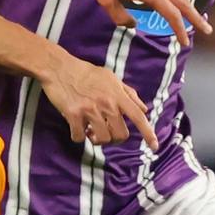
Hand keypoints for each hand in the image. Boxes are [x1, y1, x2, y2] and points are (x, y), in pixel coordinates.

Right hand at [40, 57, 158, 151]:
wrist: (59, 68)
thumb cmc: (86, 72)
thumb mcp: (111, 78)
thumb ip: (128, 94)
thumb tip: (144, 108)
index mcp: (117, 95)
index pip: (138, 116)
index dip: (148, 132)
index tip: (155, 146)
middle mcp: (107, 104)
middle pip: (121, 134)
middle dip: (115, 139)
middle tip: (106, 133)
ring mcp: (90, 110)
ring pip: (102, 138)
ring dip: (96, 139)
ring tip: (90, 131)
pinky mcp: (73, 114)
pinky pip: (80, 137)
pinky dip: (78, 136)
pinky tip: (76, 128)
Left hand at [72, 0, 206, 43]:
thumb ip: (119, 15)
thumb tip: (132, 25)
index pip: (171, 14)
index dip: (180, 30)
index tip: (185, 43)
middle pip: (183, 2)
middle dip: (196, 17)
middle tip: (208, 30)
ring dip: (186, 6)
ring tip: (193, 18)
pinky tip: (169, 2)